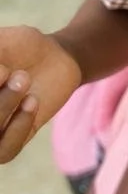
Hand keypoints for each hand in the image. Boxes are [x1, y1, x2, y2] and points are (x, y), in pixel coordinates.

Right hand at [0, 27, 81, 161]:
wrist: (57, 58)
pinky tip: (31, 101)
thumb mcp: (3, 42)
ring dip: (3, 106)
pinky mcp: (9, 144)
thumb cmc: (23, 47)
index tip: (3, 69)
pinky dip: (18, 126)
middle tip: (11, 71)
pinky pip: (5, 151)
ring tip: (23, 79)